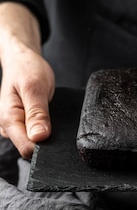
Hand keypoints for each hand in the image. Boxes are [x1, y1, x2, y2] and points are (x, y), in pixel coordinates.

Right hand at [0, 2, 54, 157]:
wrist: (22, 60)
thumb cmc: (27, 70)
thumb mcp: (35, 87)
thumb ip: (37, 114)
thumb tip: (39, 138)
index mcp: (8, 119)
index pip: (26, 148)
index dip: (44, 146)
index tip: (55, 133)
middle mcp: (8, 127)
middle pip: (31, 149)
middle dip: (46, 140)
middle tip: (54, 118)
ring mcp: (15, 127)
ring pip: (35, 143)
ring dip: (47, 133)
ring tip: (50, 113)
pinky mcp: (23, 125)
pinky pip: (37, 135)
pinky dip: (46, 128)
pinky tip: (50, 117)